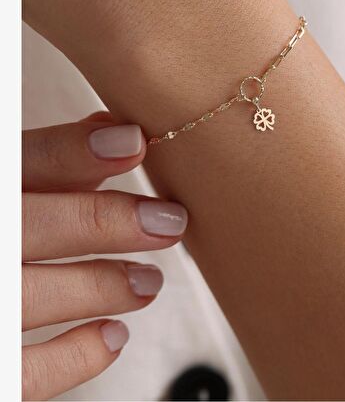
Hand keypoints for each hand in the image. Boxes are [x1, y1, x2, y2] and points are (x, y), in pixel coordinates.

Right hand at [22, 112, 187, 400]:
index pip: (22, 160)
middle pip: (30, 225)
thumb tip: (117, 132)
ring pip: (30, 295)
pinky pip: (23, 372)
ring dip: (102, 286)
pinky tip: (114, 336)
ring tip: (150, 281)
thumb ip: (52, 162)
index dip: (74, 151)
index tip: (133, 143)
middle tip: (168, 221)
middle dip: (106, 221)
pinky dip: (75, 357)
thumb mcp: (7, 183)